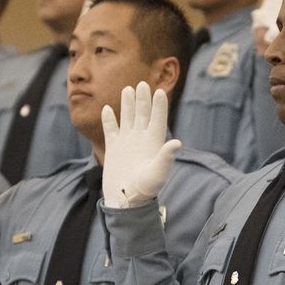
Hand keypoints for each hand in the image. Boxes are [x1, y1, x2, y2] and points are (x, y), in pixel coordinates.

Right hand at [100, 82, 180, 208]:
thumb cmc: (144, 190)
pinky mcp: (114, 148)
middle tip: (142, 84)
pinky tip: (107, 109)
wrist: (126, 200)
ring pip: (127, 118)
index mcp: (153, 143)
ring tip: (128, 89)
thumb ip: (166, 157)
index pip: (158, 119)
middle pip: (143, 114)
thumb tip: (177, 142)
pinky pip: (111, 129)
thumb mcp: (157, 174)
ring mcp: (127, 142)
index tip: (159, 91)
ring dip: (127, 104)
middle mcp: (141, 139)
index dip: (159, 106)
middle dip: (143, 99)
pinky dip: (109, 120)